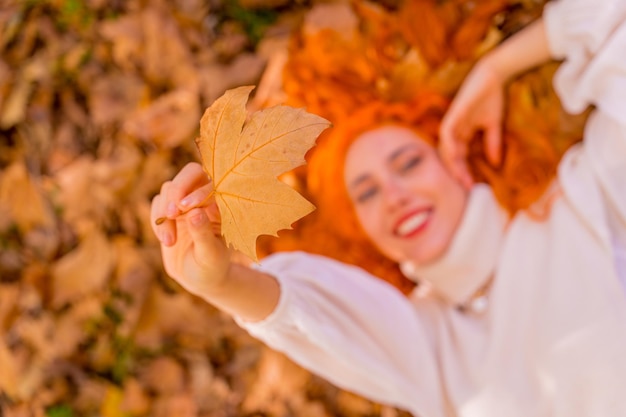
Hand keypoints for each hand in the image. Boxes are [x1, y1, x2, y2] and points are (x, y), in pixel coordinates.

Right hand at [151, 162, 230, 296]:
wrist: (199, 278)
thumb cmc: (212, 266)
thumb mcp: (210, 254)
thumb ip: (204, 233)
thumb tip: (194, 213)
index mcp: (223, 203)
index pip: (211, 183)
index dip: (198, 192)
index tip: (187, 209)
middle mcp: (205, 197)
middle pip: (189, 173)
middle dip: (177, 190)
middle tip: (171, 213)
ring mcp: (185, 202)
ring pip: (169, 189)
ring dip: (165, 213)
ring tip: (170, 241)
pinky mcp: (168, 211)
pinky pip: (157, 204)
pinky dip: (158, 221)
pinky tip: (167, 241)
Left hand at [439, 58, 505, 187]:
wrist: (494, 76)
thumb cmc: (491, 98)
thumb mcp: (493, 125)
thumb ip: (492, 143)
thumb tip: (495, 163)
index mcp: (461, 134)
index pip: (459, 159)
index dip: (464, 173)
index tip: (472, 187)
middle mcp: (453, 131)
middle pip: (449, 157)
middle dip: (457, 173)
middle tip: (465, 188)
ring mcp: (451, 122)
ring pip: (445, 148)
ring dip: (452, 163)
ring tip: (460, 178)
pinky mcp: (453, 113)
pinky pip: (446, 132)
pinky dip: (449, 145)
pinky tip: (455, 156)